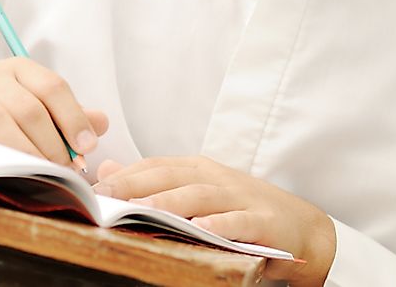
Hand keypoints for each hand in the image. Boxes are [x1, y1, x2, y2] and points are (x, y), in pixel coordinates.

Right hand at [0, 59, 108, 166]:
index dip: (74, 118)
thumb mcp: (30, 97)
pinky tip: (10, 172)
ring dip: (26, 152)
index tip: (87, 146)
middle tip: (67, 169)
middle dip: (53, 143)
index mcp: (19, 69)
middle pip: (29, 108)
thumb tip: (101, 124)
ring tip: (43, 173)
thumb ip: (66, 112)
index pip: (53, 87)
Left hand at [93, 157, 334, 285]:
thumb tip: (109, 171)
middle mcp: (219, 179)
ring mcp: (242, 199)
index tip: (93, 187)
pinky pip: (239, 223)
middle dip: (138, 185)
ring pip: (202, 197)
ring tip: (144, 209)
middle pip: (174, 177)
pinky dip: (220, 225)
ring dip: (172, 202)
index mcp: (201, 170)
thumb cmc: (244, 210)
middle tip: (106, 197)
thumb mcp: (199, 192)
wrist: (301, 227)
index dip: (127, 175)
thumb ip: (155, 181)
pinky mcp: (263, 222)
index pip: (158, 166)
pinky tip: (202, 229)